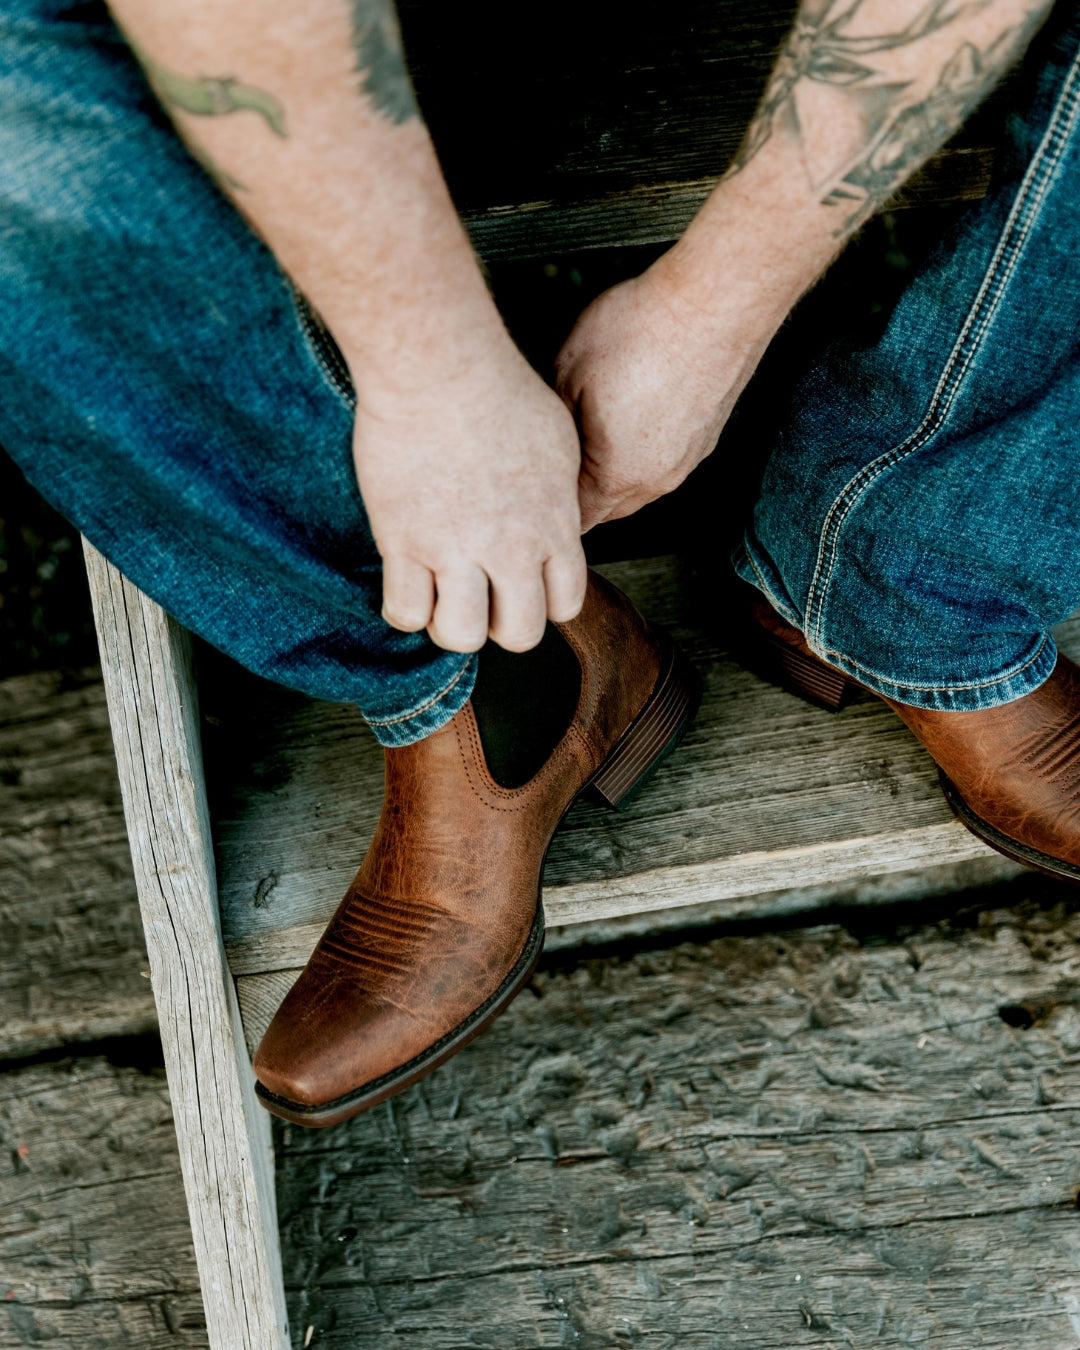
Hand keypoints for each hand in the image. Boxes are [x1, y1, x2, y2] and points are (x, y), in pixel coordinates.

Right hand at [353, 335, 586, 653]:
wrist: (440, 366)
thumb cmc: (499, 388)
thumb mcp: (558, 442)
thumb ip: (561, 493)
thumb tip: (558, 512)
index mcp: (553, 526)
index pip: (565, 604)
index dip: (541, 602)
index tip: (519, 582)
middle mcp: (511, 549)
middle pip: (519, 634)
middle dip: (498, 625)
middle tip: (479, 596)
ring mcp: (456, 550)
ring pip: (462, 636)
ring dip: (450, 625)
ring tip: (439, 594)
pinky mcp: (404, 542)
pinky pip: (405, 612)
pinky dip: (404, 609)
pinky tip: (404, 581)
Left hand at [554, 267, 780, 531]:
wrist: (717, 301)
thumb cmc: (642, 330)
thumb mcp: (568, 370)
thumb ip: (555, 418)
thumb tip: (548, 436)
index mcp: (618, 477)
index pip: (577, 518)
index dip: (553, 504)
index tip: (537, 487)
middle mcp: (658, 480)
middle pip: (608, 509)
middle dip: (581, 492)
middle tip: (555, 462)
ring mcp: (688, 461)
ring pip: (639, 486)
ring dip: (614, 471)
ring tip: (592, 434)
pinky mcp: (707, 437)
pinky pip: (664, 460)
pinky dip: (643, 450)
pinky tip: (631, 414)